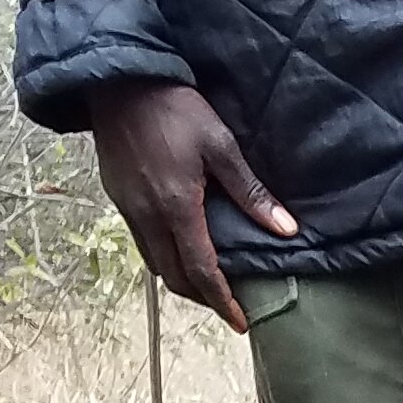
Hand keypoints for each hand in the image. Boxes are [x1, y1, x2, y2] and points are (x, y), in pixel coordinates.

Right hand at [92, 77, 295, 326]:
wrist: (117, 79)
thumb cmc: (173, 108)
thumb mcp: (220, 145)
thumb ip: (251, 193)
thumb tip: (285, 230)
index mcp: (177, 208)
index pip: (201, 271)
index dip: (222, 302)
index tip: (241, 323)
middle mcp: (148, 217)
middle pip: (176, 278)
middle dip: (203, 298)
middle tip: (228, 305)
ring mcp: (128, 209)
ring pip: (156, 264)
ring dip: (182, 280)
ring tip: (208, 283)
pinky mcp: (118, 197)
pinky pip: (143, 243)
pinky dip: (164, 258)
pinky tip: (181, 250)